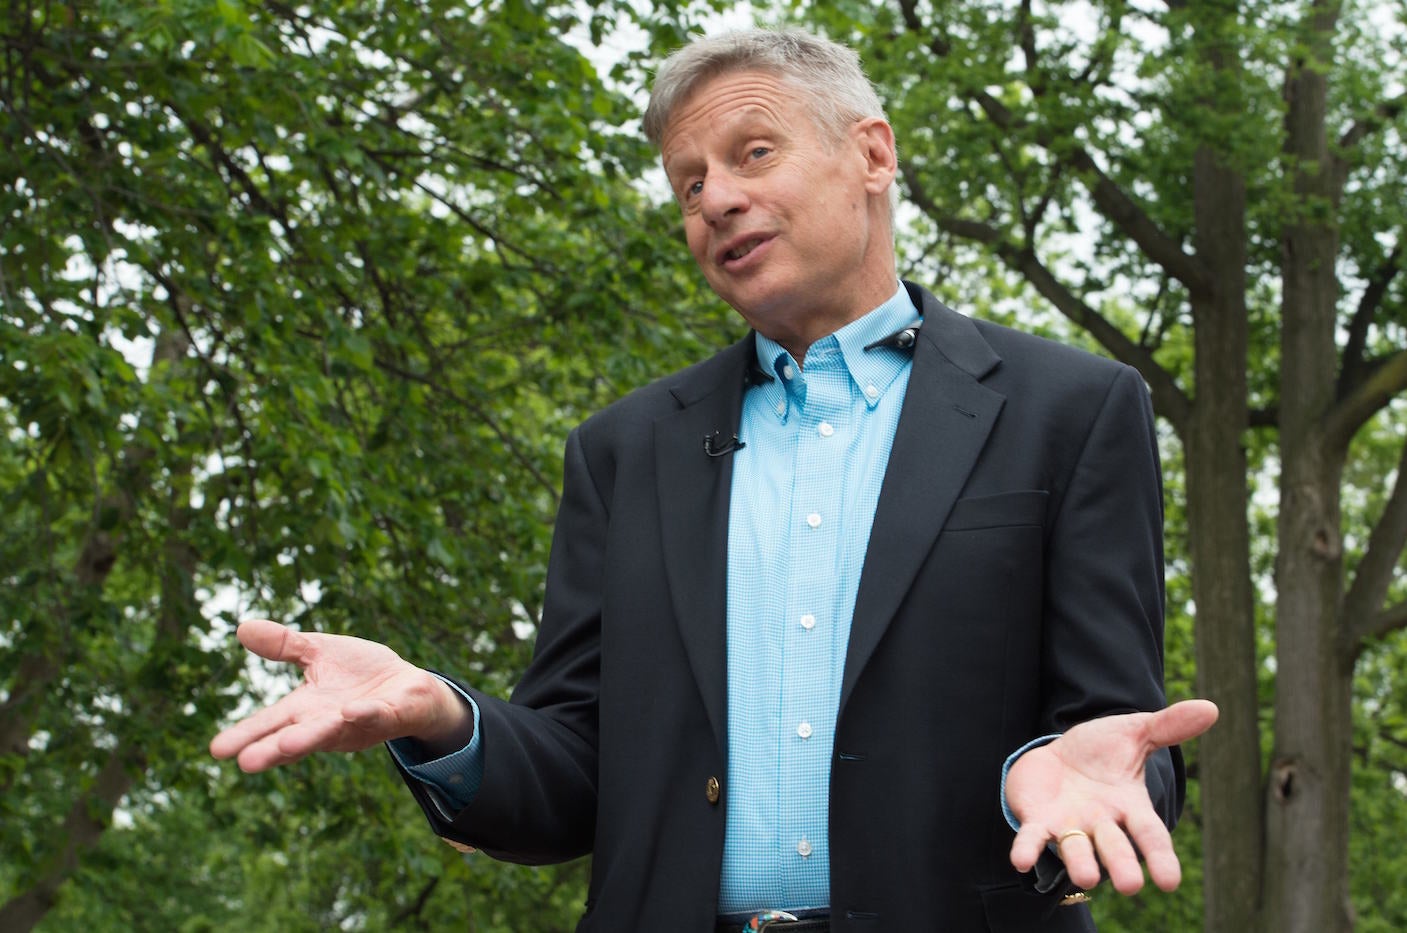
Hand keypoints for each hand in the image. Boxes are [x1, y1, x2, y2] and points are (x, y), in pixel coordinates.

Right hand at [209, 619, 472, 772]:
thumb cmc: (361, 674)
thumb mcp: (320, 652)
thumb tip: (241, 628)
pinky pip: (377, 715)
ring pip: (332, 732)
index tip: (216, 750)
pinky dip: (364, 714)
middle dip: (272, 750)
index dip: (246, 735)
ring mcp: (359, 722)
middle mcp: (328, 721)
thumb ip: (285, 645)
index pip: (271, 723)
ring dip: (310, 738)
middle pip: (295, 737)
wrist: (410, 685)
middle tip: (245, 763)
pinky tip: (351, 711)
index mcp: (307, 708)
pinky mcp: (391, 714)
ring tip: (286, 746)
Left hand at [1006, 699, 1218, 894]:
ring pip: (1076, 848)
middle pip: (1114, 847)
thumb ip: (1168, 726)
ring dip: (1079, 863)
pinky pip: (1032, 838)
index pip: (1149, 834)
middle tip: (1130, 886)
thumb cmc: (1101, 751)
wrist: (1058, 754)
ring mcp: (1069, 825)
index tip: (1170, 881)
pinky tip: (1019, 860)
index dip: (1160, 857)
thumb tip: (1210, 708)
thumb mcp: (1134, 733)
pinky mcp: (1038, 821)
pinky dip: (1027, 850)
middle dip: (1121, 864)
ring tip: (1086, 876)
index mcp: (1129, 806)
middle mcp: (1101, 823)